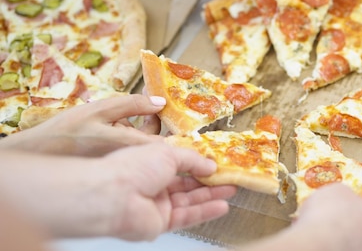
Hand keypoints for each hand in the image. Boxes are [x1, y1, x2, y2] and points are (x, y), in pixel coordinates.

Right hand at [2, 94, 164, 155]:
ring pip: (140, 140)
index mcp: (132, 147)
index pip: (167, 140)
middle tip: (145, 93)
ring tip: (122, 106)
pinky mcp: (113, 162)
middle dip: (152, 115)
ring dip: (136, 121)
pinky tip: (109, 120)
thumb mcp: (102, 109)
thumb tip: (160, 102)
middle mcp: (130, 159)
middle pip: (155, 138)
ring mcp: (122, 162)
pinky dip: (124, 129)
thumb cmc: (68, 131)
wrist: (38, 153)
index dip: (169, 119)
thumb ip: (134, 105)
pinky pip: (127, 144)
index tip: (163, 99)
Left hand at [100, 143, 236, 239]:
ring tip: (232, 190)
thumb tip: (210, 166)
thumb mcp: (168, 153)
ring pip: (190, 201)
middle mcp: (154, 184)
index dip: (198, 164)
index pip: (180, 164)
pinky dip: (204, 212)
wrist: (113, 196)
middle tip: (229, 177)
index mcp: (151, 164)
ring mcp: (157, 205)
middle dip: (209, 181)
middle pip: (187, 184)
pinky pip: (187, 217)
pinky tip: (221, 206)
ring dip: (211, 196)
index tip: (217, 163)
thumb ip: (193, 160)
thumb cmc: (133, 168)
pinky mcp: (160, 224)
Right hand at [292, 183, 361, 250]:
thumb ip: (349, 196)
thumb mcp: (341, 191)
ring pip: (358, 242)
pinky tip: (316, 232)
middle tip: (347, 210)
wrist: (312, 243)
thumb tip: (345, 200)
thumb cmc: (334, 216)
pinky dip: (330, 240)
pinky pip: (339, 246)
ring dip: (345, 232)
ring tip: (326, 220)